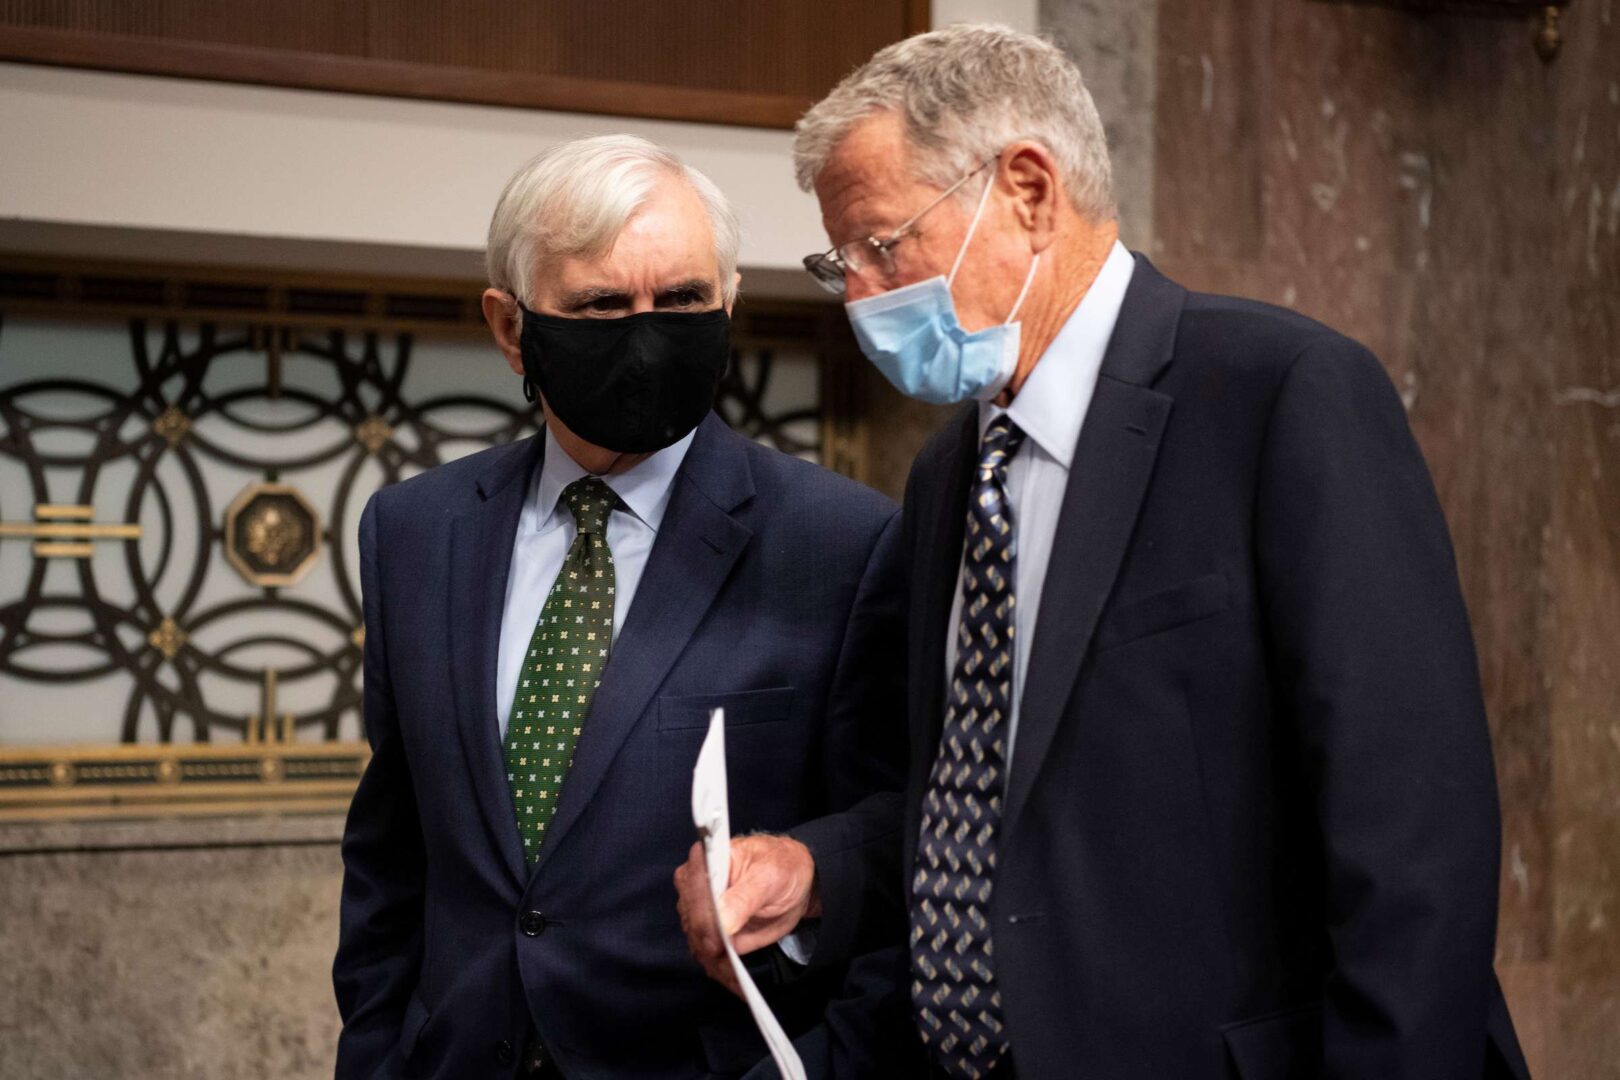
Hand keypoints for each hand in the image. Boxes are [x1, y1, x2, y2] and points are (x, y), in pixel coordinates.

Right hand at [674, 833, 819, 997]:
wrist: (795, 881)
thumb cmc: (781, 866)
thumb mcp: (769, 875)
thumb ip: (744, 897)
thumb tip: (721, 922)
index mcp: (704, 860)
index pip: (695, 894)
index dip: (704, 920)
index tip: (718, 943)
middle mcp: (694, 887)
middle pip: (695, 925)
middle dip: (712, 950)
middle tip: (734, 970)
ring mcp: (700, 913)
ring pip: (701, 946)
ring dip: (720, 967)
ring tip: (741, 982)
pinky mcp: (712, 935)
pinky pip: (712, 959)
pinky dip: (725, 974)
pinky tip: (740, 985)